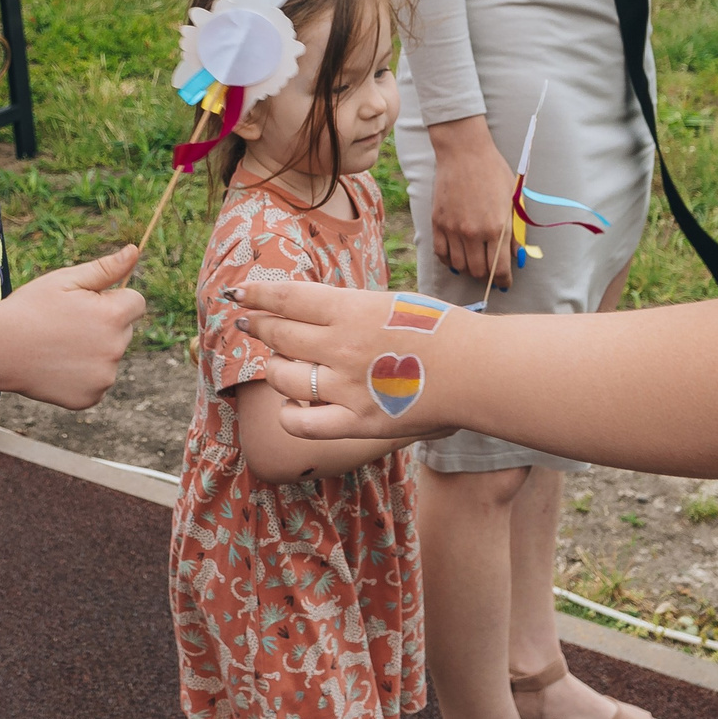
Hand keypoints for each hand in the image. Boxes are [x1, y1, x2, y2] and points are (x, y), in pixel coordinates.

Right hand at [0, 246, 146, 409]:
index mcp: (113, 317)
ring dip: (95, 351)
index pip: (137, 303)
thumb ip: (106, 268)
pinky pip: (97, 380)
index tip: (85, 304)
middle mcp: (115, 350)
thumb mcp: (66, 280)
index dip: (112, 300)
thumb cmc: (30, 308)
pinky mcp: (90, 398)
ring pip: (110, 357)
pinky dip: (83, 375)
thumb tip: (135, 251)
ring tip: (59, 346)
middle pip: (124, 331)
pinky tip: (58, 366)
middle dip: (104, 325)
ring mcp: (103, 378)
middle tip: (66, 325)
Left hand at [223, 278, 466, 441]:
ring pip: (283, 377)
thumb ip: (352, 311)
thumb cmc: (443, 331)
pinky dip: (289, 414)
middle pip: (279, 335)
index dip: (257, 296)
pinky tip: (291, 407)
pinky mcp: (357, 422)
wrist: (479, 369)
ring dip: (275, 369)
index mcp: (351, 309)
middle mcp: (340, 345)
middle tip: (248, 325)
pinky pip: (302, 422)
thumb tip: (316, 312)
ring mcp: (345, 386)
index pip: (287, 298)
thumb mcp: (392, 304)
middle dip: (259, 328)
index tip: (238, 296)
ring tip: (278, 365)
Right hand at [424, 115, 516, 290]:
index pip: (499, 270)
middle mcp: (475, 233)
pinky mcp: (438, 223)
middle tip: (490, 271)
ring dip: (468, 269)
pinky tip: (456, 257)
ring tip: (474, 263)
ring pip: (460, 265)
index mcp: (498, 228)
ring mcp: (453, 229)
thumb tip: (516, 256)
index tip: (505, 284)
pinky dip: (449, 260)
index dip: (503, 281)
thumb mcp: (512, 200)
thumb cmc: (493, 172)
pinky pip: (441, 253)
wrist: (464, 152)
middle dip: (487, 276)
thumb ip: (515, 230)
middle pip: (479, 271)